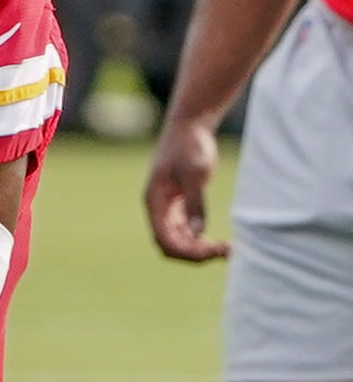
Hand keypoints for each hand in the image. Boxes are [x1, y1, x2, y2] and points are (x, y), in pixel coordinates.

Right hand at [145, 117, 227, 260]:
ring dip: (199, 249)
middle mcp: (158, 209)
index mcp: (154, 202)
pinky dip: (200, 240)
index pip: (164, 240)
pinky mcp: (180, 204)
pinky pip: (186, 231)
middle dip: (194, 254)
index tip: (213, 250)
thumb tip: (199, 233)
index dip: (186, 251)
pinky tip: (220, 241)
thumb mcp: (194, 174)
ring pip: (178, 240)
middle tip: (224, 251)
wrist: (189, 127)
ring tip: (227, 249)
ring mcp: (168, 208)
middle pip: (170, 245)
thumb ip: (195, 203)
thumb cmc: (189, 146)